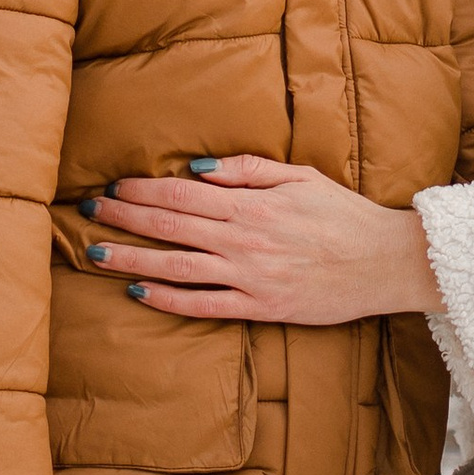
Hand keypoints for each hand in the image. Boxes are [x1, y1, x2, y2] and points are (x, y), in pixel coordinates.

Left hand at [86, 156, 444, 325]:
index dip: (141, 189)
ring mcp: (250, 276)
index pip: (182, 192)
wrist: (385, 261)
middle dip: (125, 217)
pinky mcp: (260, 307)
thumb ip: (247, 169)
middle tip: (88, 213)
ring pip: (177, 267)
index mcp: (252, 204)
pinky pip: (204, 305)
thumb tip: (196, 167)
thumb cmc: (343, 214)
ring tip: (97, 253)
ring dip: (133, 257)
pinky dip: (168, 300)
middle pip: (170, 225)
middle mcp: (244, 239)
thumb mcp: (300, 176)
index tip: (113, 186)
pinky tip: (138, 292)